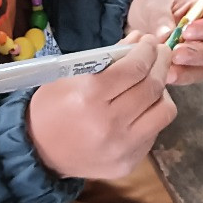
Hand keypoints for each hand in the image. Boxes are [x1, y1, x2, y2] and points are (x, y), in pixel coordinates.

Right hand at [27, 34, 176, 179]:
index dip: (147, 50)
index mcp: (90, 98)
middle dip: (160, 63)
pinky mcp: (129, 163)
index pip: (133, 69)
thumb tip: (139, 39)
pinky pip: (155, 131)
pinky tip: (142, 106)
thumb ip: (108, 57)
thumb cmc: (53, 106)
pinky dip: (152, 114)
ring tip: (154, 81)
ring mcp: (121, 147)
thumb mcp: (71, 74)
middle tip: (161, 52)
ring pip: (163, 111)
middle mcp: (109, 124)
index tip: (150, 41)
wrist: (39, 152)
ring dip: (162, 91)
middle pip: (151, 87)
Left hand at [126, 0, 202, 85]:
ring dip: (188, 69)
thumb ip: (161, 17)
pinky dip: (178, 77)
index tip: (187, 32)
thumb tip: (166, 34)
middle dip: (200, 53)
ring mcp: (199, 56)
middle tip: (178, 52)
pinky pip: (189, 78)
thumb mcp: (154, 4)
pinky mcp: (186, 70)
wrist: (141, 21)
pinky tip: (164, 73)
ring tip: (168, 65)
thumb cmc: (155, 6)